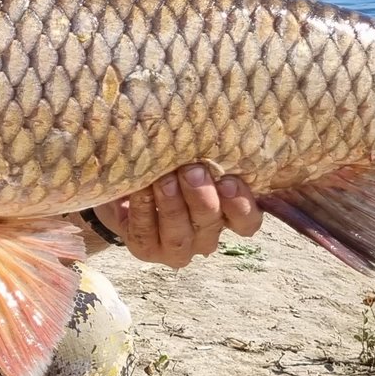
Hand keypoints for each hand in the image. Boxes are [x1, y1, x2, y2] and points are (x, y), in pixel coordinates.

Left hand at [90, 164, 262, 268]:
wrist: (127, 182)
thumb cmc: (169, 164)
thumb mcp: (191, 156)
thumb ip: (206, 153)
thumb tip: (213, 126)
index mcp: (226, 214)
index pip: (247, 221)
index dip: (240, 205)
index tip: (228, 181)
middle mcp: (205, 235)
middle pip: (210, 223)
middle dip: (201, 197)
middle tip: (191, 171)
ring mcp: (177, 247)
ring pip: (179, 234)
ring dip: (172, 206)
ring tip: (164, 180)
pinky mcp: (146, 249)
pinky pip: (146, 234)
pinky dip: (143, 210)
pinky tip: (141, 190)